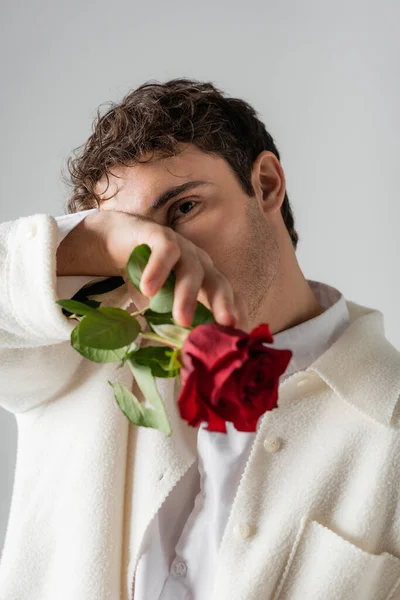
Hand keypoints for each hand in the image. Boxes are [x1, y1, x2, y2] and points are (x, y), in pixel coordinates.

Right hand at [84, 209, 248, 329]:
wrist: (120, 241)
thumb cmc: (148, 279)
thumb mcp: (162, 304)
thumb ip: (172, 325)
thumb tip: (180, 359)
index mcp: (208, 281)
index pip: (231, 300)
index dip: (238, 318)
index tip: (242, 341)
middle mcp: (201, 264)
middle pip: (220, 284)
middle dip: (225, 305)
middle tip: (227, 326)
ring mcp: (183, 249)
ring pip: (192, 270)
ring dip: (187, 295)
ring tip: (181, 320)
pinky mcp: (160, 235)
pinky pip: (164, 251)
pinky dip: (158, 269)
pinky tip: (148, 290)